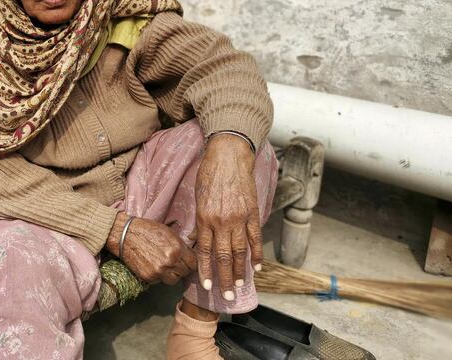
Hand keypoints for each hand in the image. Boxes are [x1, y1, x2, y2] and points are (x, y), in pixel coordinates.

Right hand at [106, 212, 196, 284]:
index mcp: (177, 248)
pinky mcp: (149, 277)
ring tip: (165, 265)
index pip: (194, 264)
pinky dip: (158, 276)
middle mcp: (170, 261)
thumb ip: (181, 245)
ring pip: (174, 280)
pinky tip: (153, 265)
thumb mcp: (168, 232)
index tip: (187, 261)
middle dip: (182, 268)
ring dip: (172, 275)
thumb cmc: (147, 230)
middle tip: (175, 262)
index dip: (191, 262)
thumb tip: (190, 255)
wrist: (125, 234)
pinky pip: (160, 281)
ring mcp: (159, 270)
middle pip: (185, 273)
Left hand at [191, 133, 261, 300]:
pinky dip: (257, 254)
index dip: (205, 270)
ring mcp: (238, 217)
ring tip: (239, 286)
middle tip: (227, 295)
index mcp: (204, 217)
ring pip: (239, 250)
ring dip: (239, 270)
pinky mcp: (252, 212)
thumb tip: (194, 239)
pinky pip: (255, 238)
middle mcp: (221, 221)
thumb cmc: (209, 174)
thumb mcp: (197, 197)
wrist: (228, 155)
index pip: (204, 250)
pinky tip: (257, 267)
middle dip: (224, 277)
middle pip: (222, 255)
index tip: (207, 286)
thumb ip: (198, 221)